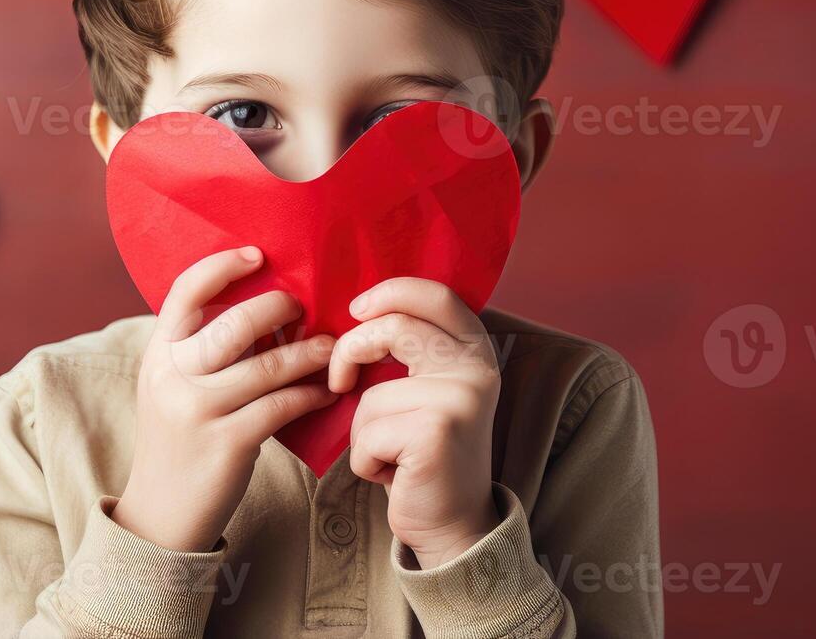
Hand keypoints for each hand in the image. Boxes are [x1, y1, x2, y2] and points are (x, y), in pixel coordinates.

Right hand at [115, 246, 337, 551]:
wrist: (160, 513)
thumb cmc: (180, 438)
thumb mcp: (173, 386)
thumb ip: (200, 349)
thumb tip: (263, 307)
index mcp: (159, 353)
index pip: (185, 291)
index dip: (223, 266)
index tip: (258, 254)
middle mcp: (173, 376)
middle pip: (236, 323)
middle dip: (280, 309)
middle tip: (304, 308)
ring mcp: (198, 411)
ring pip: (268, 365)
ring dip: (309, 352)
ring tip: (332, 347)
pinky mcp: (227, 443)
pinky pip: (282, 406)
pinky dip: (310, 393)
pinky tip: (326, 390)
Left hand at [331, 278, 501, 568]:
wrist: (453, 524)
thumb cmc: (423, 454)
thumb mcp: (425, 389)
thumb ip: (409, 350)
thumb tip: (352, 310)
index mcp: (475, 351)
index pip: (436, 295)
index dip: (391, 291)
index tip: (356, 309)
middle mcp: (476, 369)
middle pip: (395, 327)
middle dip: (351, 351)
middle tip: (339, 381)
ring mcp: (459, 399)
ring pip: (372, 395)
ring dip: (363, 431)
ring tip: (389, 453)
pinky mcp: (435, 432)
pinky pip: (368, 433)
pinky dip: (365, 460)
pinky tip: (393, 474)